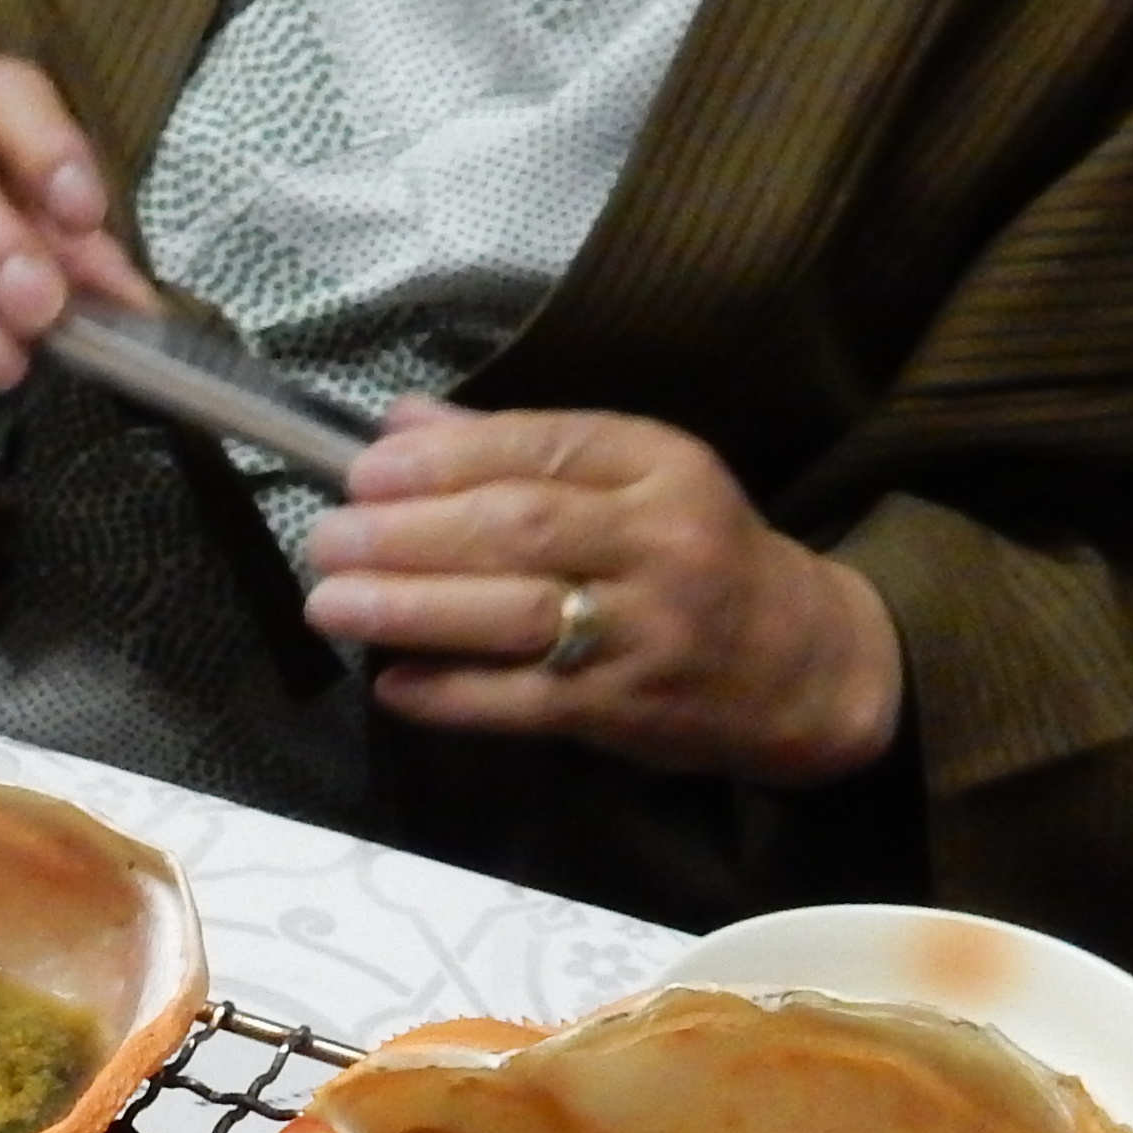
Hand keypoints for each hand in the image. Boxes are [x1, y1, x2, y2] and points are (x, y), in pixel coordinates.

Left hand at [303, 402, 904, 785]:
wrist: (804, 667)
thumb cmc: (699, 559)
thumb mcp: (638, 481)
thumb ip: (524, 450)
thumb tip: (402, 422)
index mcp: (662, 466)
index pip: (540, 450)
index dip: (443, 460)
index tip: (366, 470)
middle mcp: (660, 542)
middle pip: (517, 528)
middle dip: (408, 532)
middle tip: (328, 538)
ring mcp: (646, 631)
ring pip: (513, 613)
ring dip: (410, 609)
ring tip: (332, 603)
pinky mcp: (627, 710)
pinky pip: (523, 702)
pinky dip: (450, 694)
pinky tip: (391, 683)